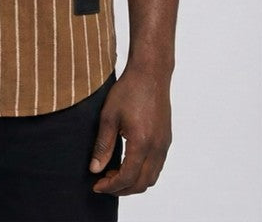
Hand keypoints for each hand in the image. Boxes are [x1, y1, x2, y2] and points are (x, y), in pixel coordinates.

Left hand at [89, 64, 171, 195]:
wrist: (151, 73)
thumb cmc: (129, 90)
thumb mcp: (109, 116)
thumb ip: (103, 145)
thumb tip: (95, 169)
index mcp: (142, 143)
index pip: (127, 177)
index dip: (111, 186)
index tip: (96, 186)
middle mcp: (157, 148)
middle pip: (142, 183)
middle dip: (122, 189)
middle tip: (104, 183)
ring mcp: (164, 144)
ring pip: (152, 177)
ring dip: (133, 182)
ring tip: (114, 174)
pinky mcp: (166, 139)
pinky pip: (157, 166)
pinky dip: (143, 172)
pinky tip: (128, 163)